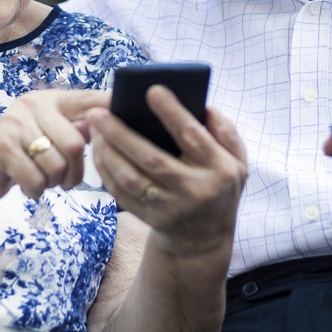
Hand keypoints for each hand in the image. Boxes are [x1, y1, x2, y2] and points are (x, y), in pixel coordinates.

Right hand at [0, 89, 110, 205]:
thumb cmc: (19, 156)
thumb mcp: (47, 137)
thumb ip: (75, 131)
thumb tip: (114, 129)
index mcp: (50, 100)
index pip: (90, 100)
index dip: (112, 110)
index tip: (133, 119)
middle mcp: (33, 104)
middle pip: (76, 143)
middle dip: (76, 172)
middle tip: (66, 182)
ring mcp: (15, 123)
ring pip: (57, 164)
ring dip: (54, 183)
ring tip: (43, 182)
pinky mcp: (1, 146)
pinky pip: (36, 179)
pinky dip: (36, 191)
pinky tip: (27, 187)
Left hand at [87, 87, 246, 255]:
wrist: (204, 240)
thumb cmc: (219, 188)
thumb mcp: (238, 162)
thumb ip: (226, 133)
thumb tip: (205, 108)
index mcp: (219, 169)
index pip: (192, 136)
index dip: (172, 112)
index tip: (152, 90)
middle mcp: (194, 190)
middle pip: (151, 158)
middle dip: (120, 133)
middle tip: (98, 112)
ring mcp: (170, 208)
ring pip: (130, 178)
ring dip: (107, 152)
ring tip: (94, 129)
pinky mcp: (149, 219)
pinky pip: (121, 193)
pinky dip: (106, 172)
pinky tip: (98, 152)